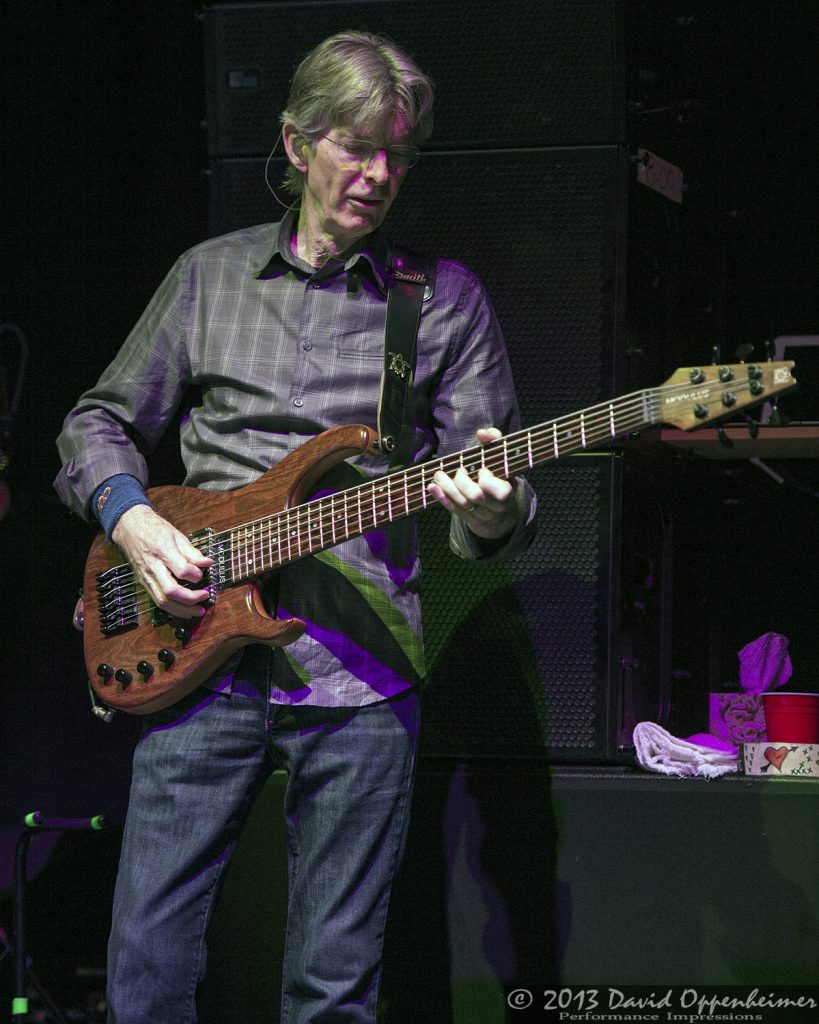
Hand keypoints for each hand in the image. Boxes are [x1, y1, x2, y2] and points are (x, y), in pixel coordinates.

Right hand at [112, 504, 212, 618]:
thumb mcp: (176, 535)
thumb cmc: (154, 528)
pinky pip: (157, 600)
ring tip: (198, 611)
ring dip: (182, 610)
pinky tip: (184, 610)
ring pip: (162, 601)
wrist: (129, 527)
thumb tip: (208, 563)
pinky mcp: (143, 583)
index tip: (203, 572)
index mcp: (163, 550)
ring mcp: (146, 577)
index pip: (181, 570)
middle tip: (205, 596)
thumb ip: (192, 552)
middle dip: (190, 599)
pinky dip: (172, 609)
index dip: (196, 575)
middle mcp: (153, 566)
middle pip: (171, 591)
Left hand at [427, 427, 520, 539]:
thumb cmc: (500, 477)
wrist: (501, 511)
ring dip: (447, 488)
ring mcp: (481, 513)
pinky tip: (431, 487)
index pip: (501, 491)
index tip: (482, 470)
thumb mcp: (502, 461)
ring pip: (463, 504)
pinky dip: (441, 497)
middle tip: (459, 471)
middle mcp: (495, 505)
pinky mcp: (468, 517)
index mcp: (508, 490)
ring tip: (438, 475)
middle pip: (476, 496)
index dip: (488, 481)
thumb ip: (496, 442)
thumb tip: (483, 432)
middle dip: (463, 482)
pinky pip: (453, 509)